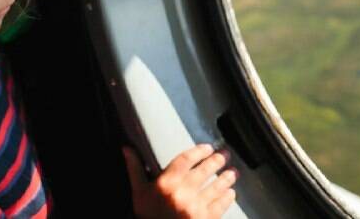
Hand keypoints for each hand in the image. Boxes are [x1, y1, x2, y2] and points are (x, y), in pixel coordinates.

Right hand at [122, 143, 238, 218]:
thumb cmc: (148, 218)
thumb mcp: (138, 193)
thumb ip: (135, 169)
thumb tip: (127, 149)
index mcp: (166, 183)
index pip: (186, 159)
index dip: (199, 151)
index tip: (207, 148)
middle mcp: (182, 193)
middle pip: (205, 170)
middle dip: (217, 161)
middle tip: (225, 155)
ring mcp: (195, 207)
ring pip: (216, 186)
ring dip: (227, 178)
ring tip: (232, 172)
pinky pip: (220, 205)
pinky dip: (227, 198)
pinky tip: (230, 193)